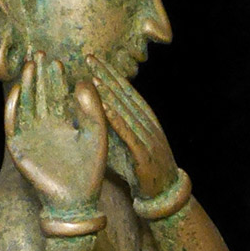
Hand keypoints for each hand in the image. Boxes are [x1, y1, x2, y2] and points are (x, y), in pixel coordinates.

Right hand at [4, 54, 106, 213]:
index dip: (57, 79)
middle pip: (40, 95)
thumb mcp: (96, 136)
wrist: (76, 201)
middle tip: (40, 53)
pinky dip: (13, 107)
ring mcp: (31, 137)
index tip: (58, 61)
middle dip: (40, 76)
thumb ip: (93, 110)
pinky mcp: (19, 148)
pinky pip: (13, 123)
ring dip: (27, 86)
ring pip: (26, 105)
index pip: (58, 96)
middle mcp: (46, 128)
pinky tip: (19, 90)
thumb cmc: (90, 172)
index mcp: (65, 124)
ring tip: (31, 66)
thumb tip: (84, 81)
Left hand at [87, 54, 178, 199]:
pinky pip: (129, 134)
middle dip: (106, 75)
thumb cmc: (139, 168)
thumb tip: (86, 115)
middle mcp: (146, 122)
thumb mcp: (123, 143)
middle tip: (89, 57)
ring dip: (109, 93)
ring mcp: (147, 136)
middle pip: (125, 94)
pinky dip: (117, 120)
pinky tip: (104, 109)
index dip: (108, 73)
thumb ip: (109, 128)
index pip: (124, 90)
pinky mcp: (144, 153)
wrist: (163, 193)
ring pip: (126, 110)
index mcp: (143, 118)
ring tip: (93, 78)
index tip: (92, 59)